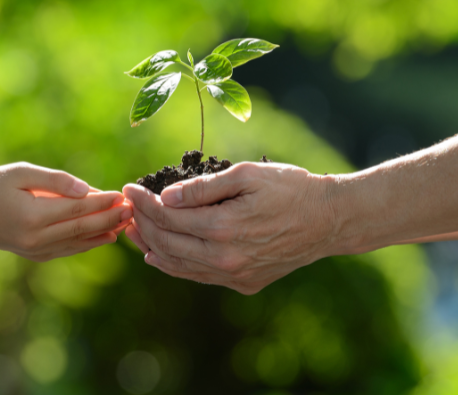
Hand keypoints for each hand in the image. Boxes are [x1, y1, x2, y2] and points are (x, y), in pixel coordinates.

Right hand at [0, 163, 131, 261]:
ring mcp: (36, 250)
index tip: (121, 194)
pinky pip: (69, 250)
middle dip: (110, 218)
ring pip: (79, 242)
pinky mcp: (35, 255)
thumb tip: (87, 189)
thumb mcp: (20, 173)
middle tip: (133, 210)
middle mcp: (37, 238)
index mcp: (33, 215)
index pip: (78, 208)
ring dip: (105, 232)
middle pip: (83, 227)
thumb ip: (55, 180)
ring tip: (127, 222)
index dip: (102, 201)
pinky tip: (106, 237)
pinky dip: (89, 243)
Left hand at [123, 162, 337, 293]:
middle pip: (167, 242)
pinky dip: (173, 266)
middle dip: (142, 222)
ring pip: (178, 265)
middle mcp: (225, 258)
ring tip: (133, 230)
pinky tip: (158, 256)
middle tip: (128, 206)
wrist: (329, 220)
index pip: (168, 216)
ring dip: (151, 246)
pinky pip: (198, 276)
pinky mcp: (243, 283)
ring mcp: (234, 275)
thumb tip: (166, 197)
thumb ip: (204, 188)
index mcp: (224, 228)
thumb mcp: (248, 175)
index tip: (130, 187)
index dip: (143, 201)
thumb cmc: (291, 188)